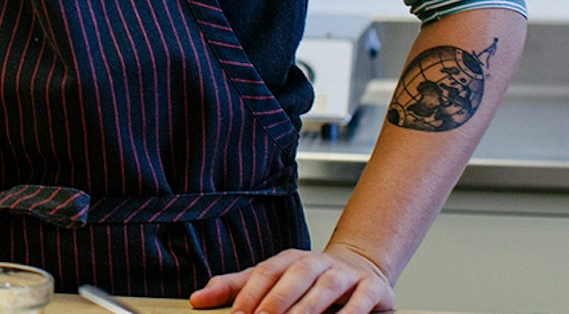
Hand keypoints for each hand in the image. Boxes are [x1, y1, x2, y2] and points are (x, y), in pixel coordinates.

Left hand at [192, 245, 393, 313]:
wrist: (361, 267)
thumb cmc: (310, 279)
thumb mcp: (273, 280)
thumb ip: (236, 288)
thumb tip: (197, 299)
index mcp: (289, 260)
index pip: (266, 272)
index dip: (250, 293)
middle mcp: (317, 263)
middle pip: (294, 276)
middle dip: (277, 301)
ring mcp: (344, 275)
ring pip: (325, 288)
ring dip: (308, 307)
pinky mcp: (371, 288)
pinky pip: (360, 300)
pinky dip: (350, 313)